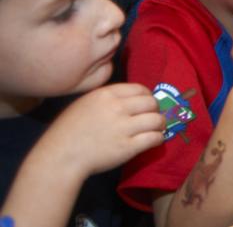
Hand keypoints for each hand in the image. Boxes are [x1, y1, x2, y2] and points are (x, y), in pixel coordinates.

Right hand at [39, 84, 163, 178]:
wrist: (60, 156)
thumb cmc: (69, 130)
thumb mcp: (86, 103)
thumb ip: (108, 98)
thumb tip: (133, 99)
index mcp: (106, 94)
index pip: (140, 88)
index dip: (148, 96)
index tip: (147, 104)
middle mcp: (117, 108)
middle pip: (151, 103)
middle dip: (156, 110)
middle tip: (153, 117)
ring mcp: (124, 127)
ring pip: (157, 120)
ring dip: (161, 124)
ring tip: (157, 129)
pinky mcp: (128, 147)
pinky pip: (154, 138)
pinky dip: (159, 138)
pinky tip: (155, 140)